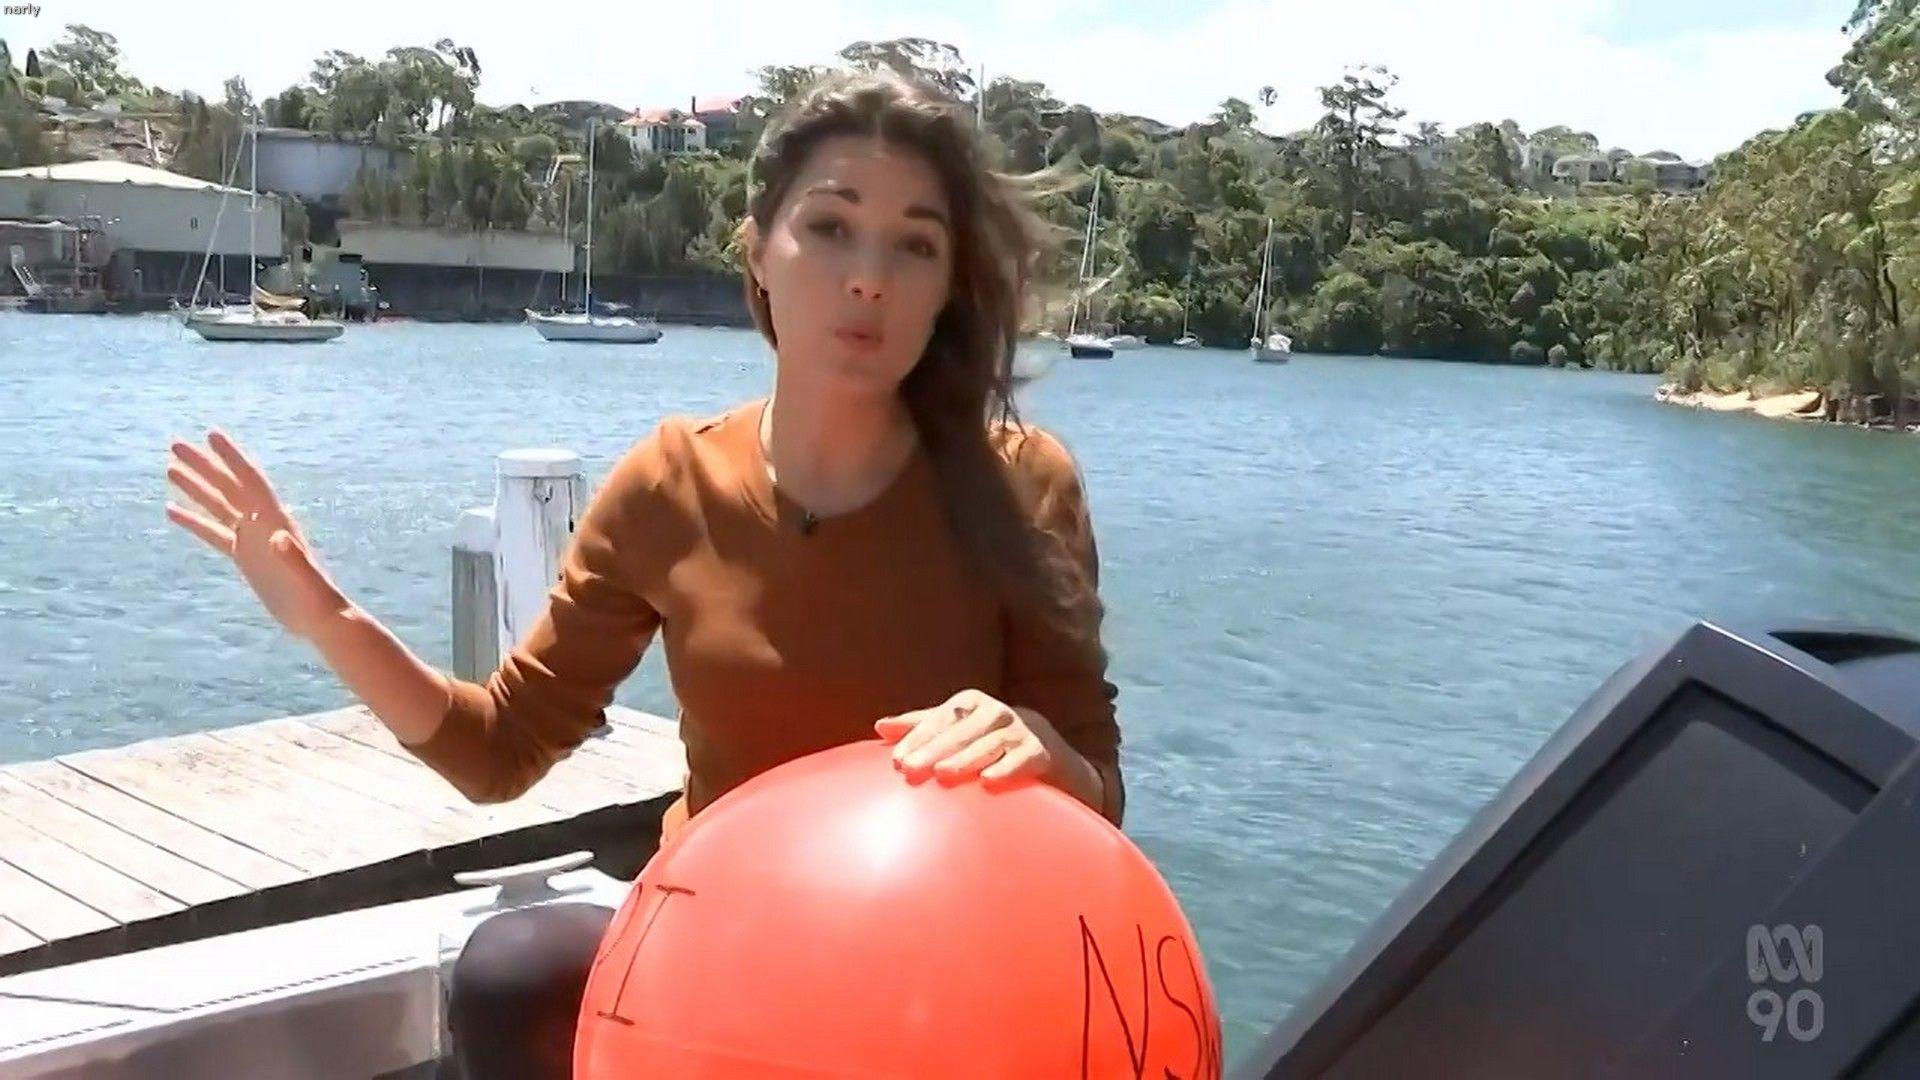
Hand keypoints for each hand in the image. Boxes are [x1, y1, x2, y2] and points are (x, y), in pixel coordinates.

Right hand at [165, 429, 349, 640]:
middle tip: (175, 444)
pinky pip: (214, 533)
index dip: (231, 457)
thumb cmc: (316, 598)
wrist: (318, 618)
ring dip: (196, 486)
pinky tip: (172, 510)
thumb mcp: (304, 578)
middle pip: (228, 487)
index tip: (211, 434)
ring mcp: (252, 539)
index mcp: (277, 521)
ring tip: (170, 467)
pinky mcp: (244, 557)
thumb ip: (293, 558)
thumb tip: (277, 538)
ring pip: (219, 505)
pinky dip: (194, 521)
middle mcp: (263, 524)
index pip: (250, 481)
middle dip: (204, 465)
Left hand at [875, 688, 1091, 795]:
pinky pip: (1023, 759)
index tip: (897, 761)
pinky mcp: (1042, 751)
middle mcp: (996, 712)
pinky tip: (988, 781)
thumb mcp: (957, 730)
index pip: (939, 719)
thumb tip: (879, 726)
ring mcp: (1021, 729)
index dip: (917, 738)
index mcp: (971, 703)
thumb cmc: (989, 740)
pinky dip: (1007, 768)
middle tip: (910, 769)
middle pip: (960, 731)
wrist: (1049, 753)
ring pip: (989, 743)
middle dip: (934, 749)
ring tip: (943, 773)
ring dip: (966, 758)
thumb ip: (921, 727)